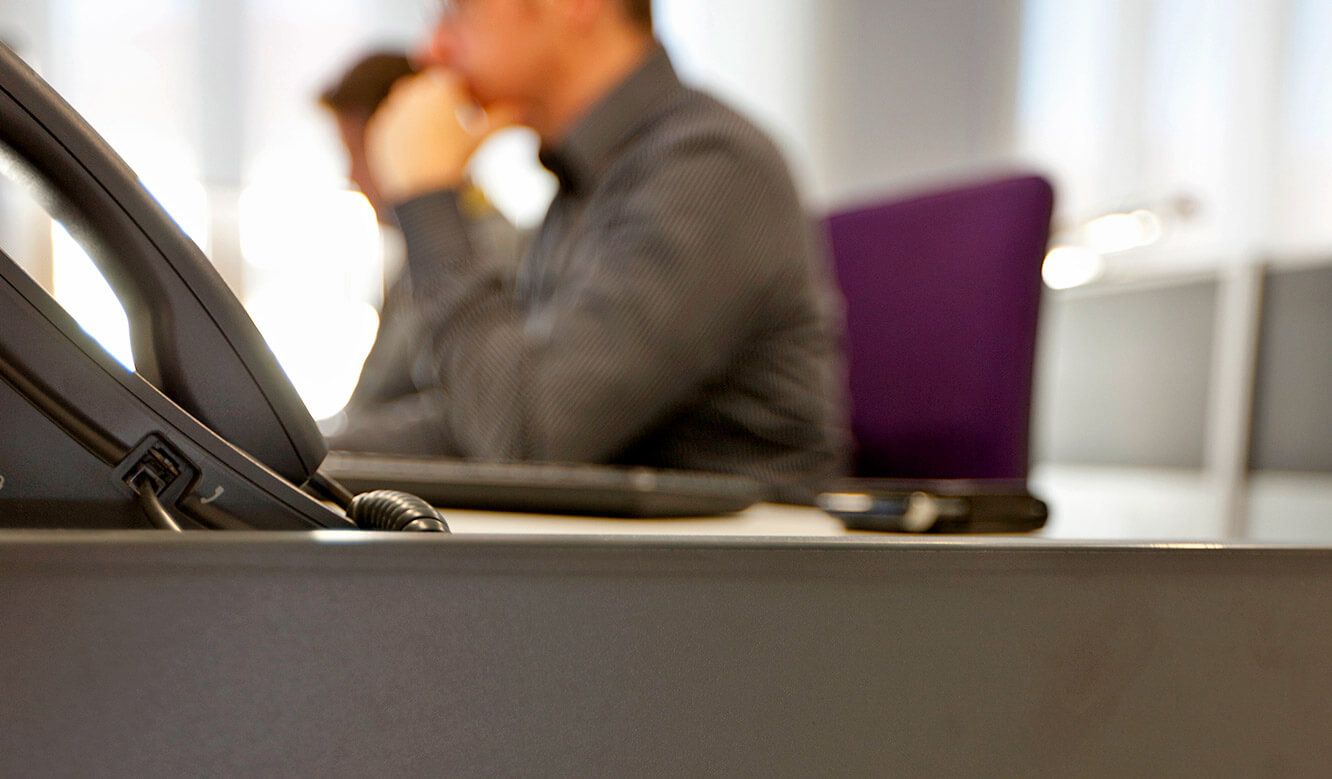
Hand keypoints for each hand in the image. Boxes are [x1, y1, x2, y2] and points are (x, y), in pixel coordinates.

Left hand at [367, 69, 519, 202]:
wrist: (423, 190)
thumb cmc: (459, 158)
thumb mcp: (489, 135)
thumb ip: (508, 117)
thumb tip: (527, 109)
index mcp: (440, 85)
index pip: (454, 83)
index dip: (463, 100)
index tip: (468, 118)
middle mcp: (413, 91)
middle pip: (431, 94)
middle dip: (440, 108)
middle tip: (453, 132)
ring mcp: (393, 110)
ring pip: (411, 109)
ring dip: (422, 121)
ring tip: (437, 145)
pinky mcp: (380, 131)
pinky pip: (395, 128)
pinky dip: (406, 137)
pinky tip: (419, 155)